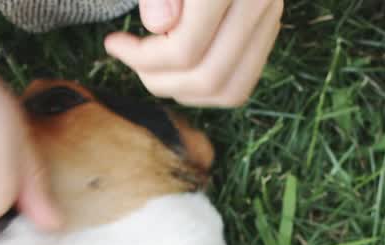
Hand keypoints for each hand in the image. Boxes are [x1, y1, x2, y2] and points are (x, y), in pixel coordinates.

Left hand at [104, 0, 281, 107]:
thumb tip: (159, 26)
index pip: (185, 49)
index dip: (140, 58)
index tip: (113, 43)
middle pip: (207, 76)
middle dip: (157, 79)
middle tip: (131, 57)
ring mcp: (271, 14)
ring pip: (229, 89)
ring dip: (181, 90)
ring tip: (151, 66)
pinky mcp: (269, 25)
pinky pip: (241, 82)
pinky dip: (205, 88)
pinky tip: (177, 68)